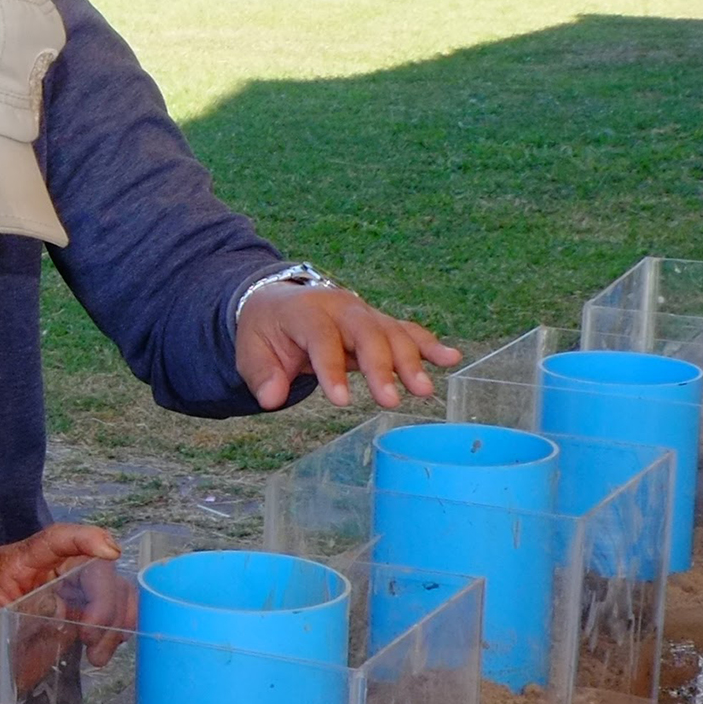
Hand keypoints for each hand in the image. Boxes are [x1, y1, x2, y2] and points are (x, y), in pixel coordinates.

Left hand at [0, 523, 119, 695]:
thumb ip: (21, 618)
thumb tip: (60, 605)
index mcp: (14, 566)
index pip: (53, 540)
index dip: (84, 539)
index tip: (110, 551)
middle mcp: (45, 569)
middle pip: (91, 566)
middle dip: (103, 600)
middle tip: (90, 635)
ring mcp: (66, 587)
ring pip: (110, 586)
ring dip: (113, 619)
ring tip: (95, 653)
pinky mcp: (81, 608)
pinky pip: (114, 607)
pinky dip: (117, 628)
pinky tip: (101, 652)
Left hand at [235, 283, 459, 410]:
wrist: (279, 301)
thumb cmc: (266, 330)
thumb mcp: (251, 350)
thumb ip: (261, 374)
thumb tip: (271, 398)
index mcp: (305, 311)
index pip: (322, 339)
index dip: (331, 369)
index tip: (341, 402)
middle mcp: (340, 307)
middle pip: (366, 332)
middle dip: (381, 366)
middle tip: (392, 400)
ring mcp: (363, 313)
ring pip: (391, 331)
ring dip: (411, 360)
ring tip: (424, 390)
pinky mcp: (378, 322)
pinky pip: (407, 330)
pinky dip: (429, 345)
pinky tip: (451, 359)